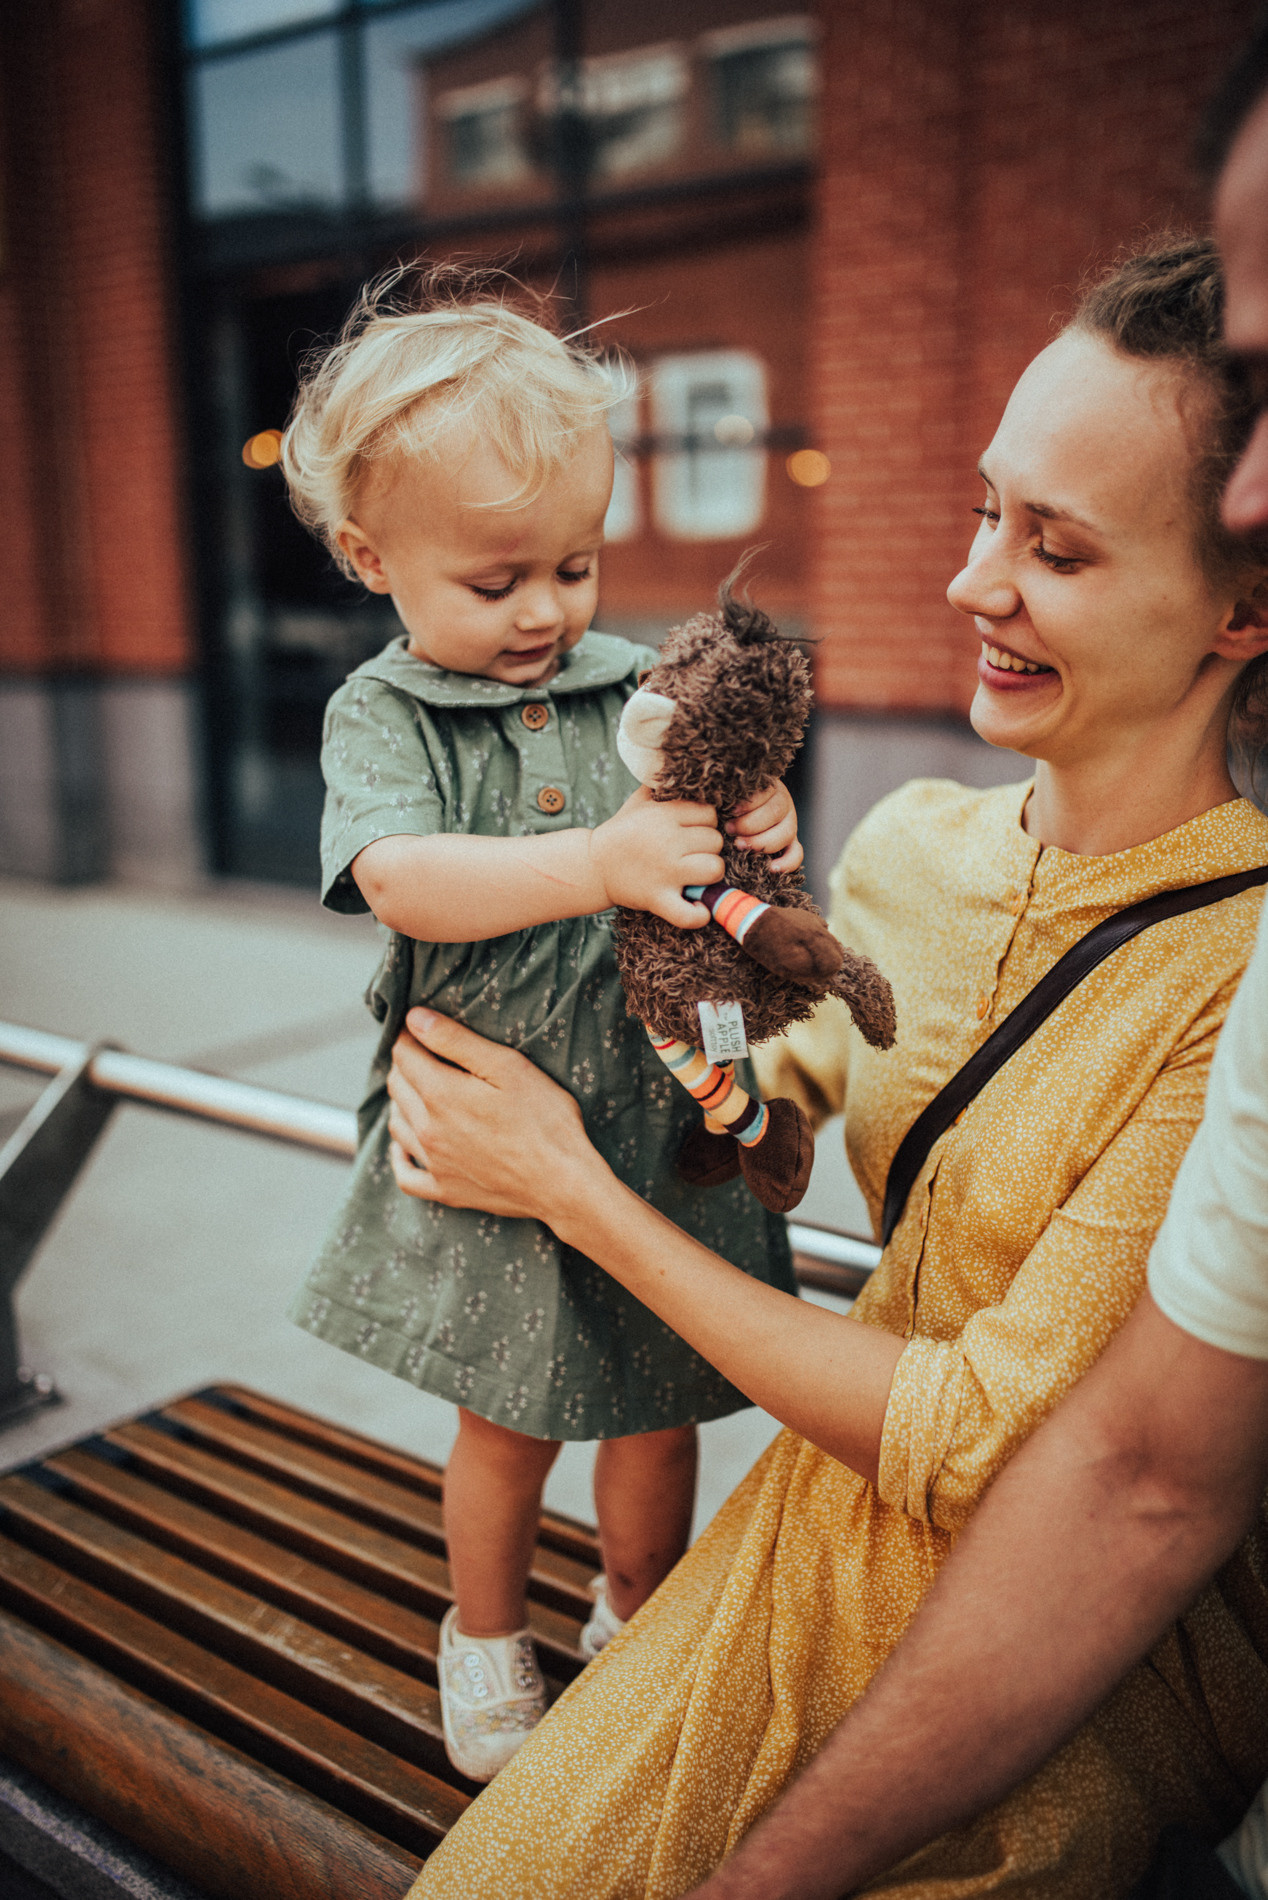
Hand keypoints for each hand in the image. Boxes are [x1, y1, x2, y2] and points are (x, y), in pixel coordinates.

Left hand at [387, 1009, 599, 1217]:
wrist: (563, 1183)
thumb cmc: (545, 1120)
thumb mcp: (507, 1066)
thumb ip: (456, 1040)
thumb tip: (414, 1019)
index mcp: (441, 1094)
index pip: (404, 1055)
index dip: (411, 1036)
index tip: (422, 1028)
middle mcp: (428, 1130)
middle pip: (398, 1087)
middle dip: (406, 1065)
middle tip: (425, 1054)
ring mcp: (435, 1163)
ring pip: (397, 1126)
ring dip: (402, 1103)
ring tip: (419, 1092)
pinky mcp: (445, 1191)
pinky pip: (406, 1176)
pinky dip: (399, 1158)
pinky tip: (404, 1148)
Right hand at [589, 786, 723, 926]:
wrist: (593, 866)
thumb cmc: (622, 832)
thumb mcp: (639, 800)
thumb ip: (662, 783)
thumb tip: (683, 765)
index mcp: (663, 814)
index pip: (710, 814)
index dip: (705, 823)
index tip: (692, 832)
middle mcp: (666, 840)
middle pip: (716, 841)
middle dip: (707, 847)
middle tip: (690, 853)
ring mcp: (664, 872)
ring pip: (714, 869)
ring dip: (708, 874)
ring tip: (694, 874)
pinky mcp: (657, 899)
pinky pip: (690, 913)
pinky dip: (698, 915)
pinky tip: (696, 907)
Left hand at [727, 780, 802, 871]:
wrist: (734, 818)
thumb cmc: (726, 804)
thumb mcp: (727, 795)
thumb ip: (725, 794)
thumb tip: (715, 793)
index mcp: (768, 787)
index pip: (766, 791)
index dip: (749, 803)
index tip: (731, 810)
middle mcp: (782, 804)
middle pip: (775, 811)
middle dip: (750, 823)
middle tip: (730, 829)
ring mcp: (789, 825)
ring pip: (786, 833)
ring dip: (762, 842)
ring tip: (739, 845)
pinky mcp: (791, 844)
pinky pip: (796, 854)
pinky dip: (787, 863)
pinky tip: (771, 869)